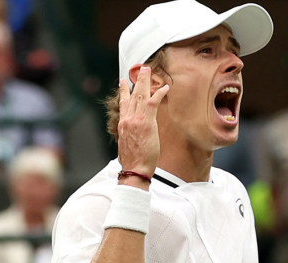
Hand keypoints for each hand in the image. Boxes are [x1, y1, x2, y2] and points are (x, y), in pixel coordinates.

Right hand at [117, 67, 168, 186]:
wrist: (135, 168)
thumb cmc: (133, 161)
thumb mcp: (127, 144)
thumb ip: (129, 134)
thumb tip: (133, 134)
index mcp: (122, 124)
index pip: (123, 103)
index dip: (123, 92)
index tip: (123, 82)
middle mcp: (127, 119)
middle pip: (131, 95)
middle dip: (137, 80)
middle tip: (141, 69)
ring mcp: (136, 120)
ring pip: (140, 95)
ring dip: (145, 81)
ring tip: (149, 69)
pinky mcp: (146, 123)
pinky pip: (152, 103)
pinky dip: (159, 94)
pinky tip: (165, 87)